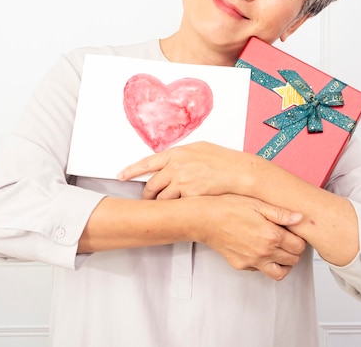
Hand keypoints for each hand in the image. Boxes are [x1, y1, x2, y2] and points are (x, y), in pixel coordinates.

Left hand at [117, 141, 251, 198]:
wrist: (239, 172)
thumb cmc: (223, 159)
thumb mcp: (198, 149)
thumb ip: (181, 155)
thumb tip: (170, 161)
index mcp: (176, 153)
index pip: (146, 163)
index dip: (131, 170)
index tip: (121, 175)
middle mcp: (176, 167)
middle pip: (152, 185)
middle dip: (147, 195)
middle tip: (147, 200)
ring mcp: (182, 183)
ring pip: (161, 199)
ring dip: (160, 205)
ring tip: (163, 208)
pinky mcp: (190, 197)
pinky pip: (176, 206)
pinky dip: (175, 209)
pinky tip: (178, 210)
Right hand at [197, 194, 304, 280]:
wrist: (205, 219)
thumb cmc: (228, 207)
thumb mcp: (256, 203)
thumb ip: (280, 213)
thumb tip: (300, 217)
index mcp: (271, 235)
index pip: (299, 246)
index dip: (299, 238)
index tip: (294, 232)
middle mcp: (264, 252)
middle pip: (293, 260)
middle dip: (294, 250)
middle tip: (287, 239)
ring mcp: (253, 261)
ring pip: (280, 273)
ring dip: (284, 263)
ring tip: (279, 250)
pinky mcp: (242, 266)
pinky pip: (261, 271)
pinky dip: (266, 264)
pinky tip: (260, 250)